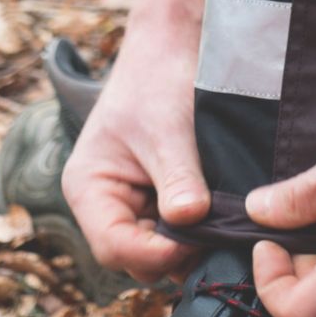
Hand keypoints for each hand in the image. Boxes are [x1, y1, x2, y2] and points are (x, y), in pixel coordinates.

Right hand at [61, 0, 214, 282]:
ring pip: (163, 256)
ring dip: (194, 250)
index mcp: (89, 189)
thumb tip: (188, 219)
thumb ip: (177, 178)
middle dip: (177, 255)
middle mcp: (106, 208)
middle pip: (138, 261)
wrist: (174, 54)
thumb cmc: (159, 82)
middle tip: (221, 238)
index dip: (155, 254)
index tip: (197, 241)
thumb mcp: (168, 130)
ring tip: (226, 229)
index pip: (114, 248)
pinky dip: (202, 238)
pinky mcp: (162, 211)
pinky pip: (180, 240)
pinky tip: (226, 222)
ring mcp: (136, 212)